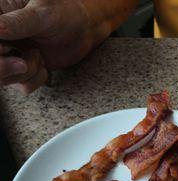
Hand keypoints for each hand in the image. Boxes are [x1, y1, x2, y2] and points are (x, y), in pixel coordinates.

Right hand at [0, 0, 135, 93]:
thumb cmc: (64, 14)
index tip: (5, 49)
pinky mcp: (23, 69)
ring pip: (2, 78)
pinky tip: (44, 66)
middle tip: (23, 64)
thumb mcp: (41, 14)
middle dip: (4, 68)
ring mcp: (9, 54)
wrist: (84, 29)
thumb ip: (18, 22)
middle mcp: (0, 37)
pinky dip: (34, 80)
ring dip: (24, 73)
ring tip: (38, 55)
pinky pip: (21, 85)